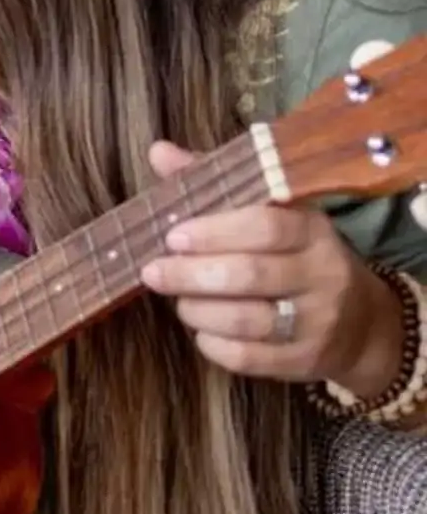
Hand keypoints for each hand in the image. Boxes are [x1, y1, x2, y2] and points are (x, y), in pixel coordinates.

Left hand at [141, 140, 404, 394]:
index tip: (173, 236)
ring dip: (197, 310)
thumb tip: (159, 152)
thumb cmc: (299, 256)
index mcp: (313, 231)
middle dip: (191, 275)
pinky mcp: (304, 361)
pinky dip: (213, 344)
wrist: (360, 323)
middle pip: (250, 275)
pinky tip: (201, 329)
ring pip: (245, 320)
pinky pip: (248, 358)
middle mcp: (321, 275)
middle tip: (153, 272)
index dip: (214, 231)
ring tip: (177, 299)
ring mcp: (316, 322)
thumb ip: (217, 185)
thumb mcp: (274, 214)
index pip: (266, 226)